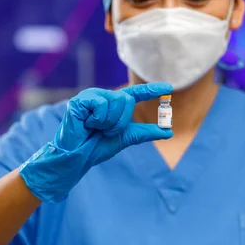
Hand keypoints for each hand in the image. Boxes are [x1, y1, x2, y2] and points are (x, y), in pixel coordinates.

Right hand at [19, 82, 172, 202]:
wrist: (76, 157)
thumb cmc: (96, 147)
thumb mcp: (124, 138)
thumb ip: (144, 132)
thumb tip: (168, 132)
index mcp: (113, 104)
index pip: (135, 94)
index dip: (152, 90)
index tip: (169, 87)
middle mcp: (103, 96)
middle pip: (127, 99)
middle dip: (120, 122)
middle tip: (106, 131)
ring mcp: (91, 96)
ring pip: (117, 102)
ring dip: (109, 123)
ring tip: (94, 128)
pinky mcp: (80, 100)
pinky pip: (102, 105)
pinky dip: (98, 120)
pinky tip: (87, 124)